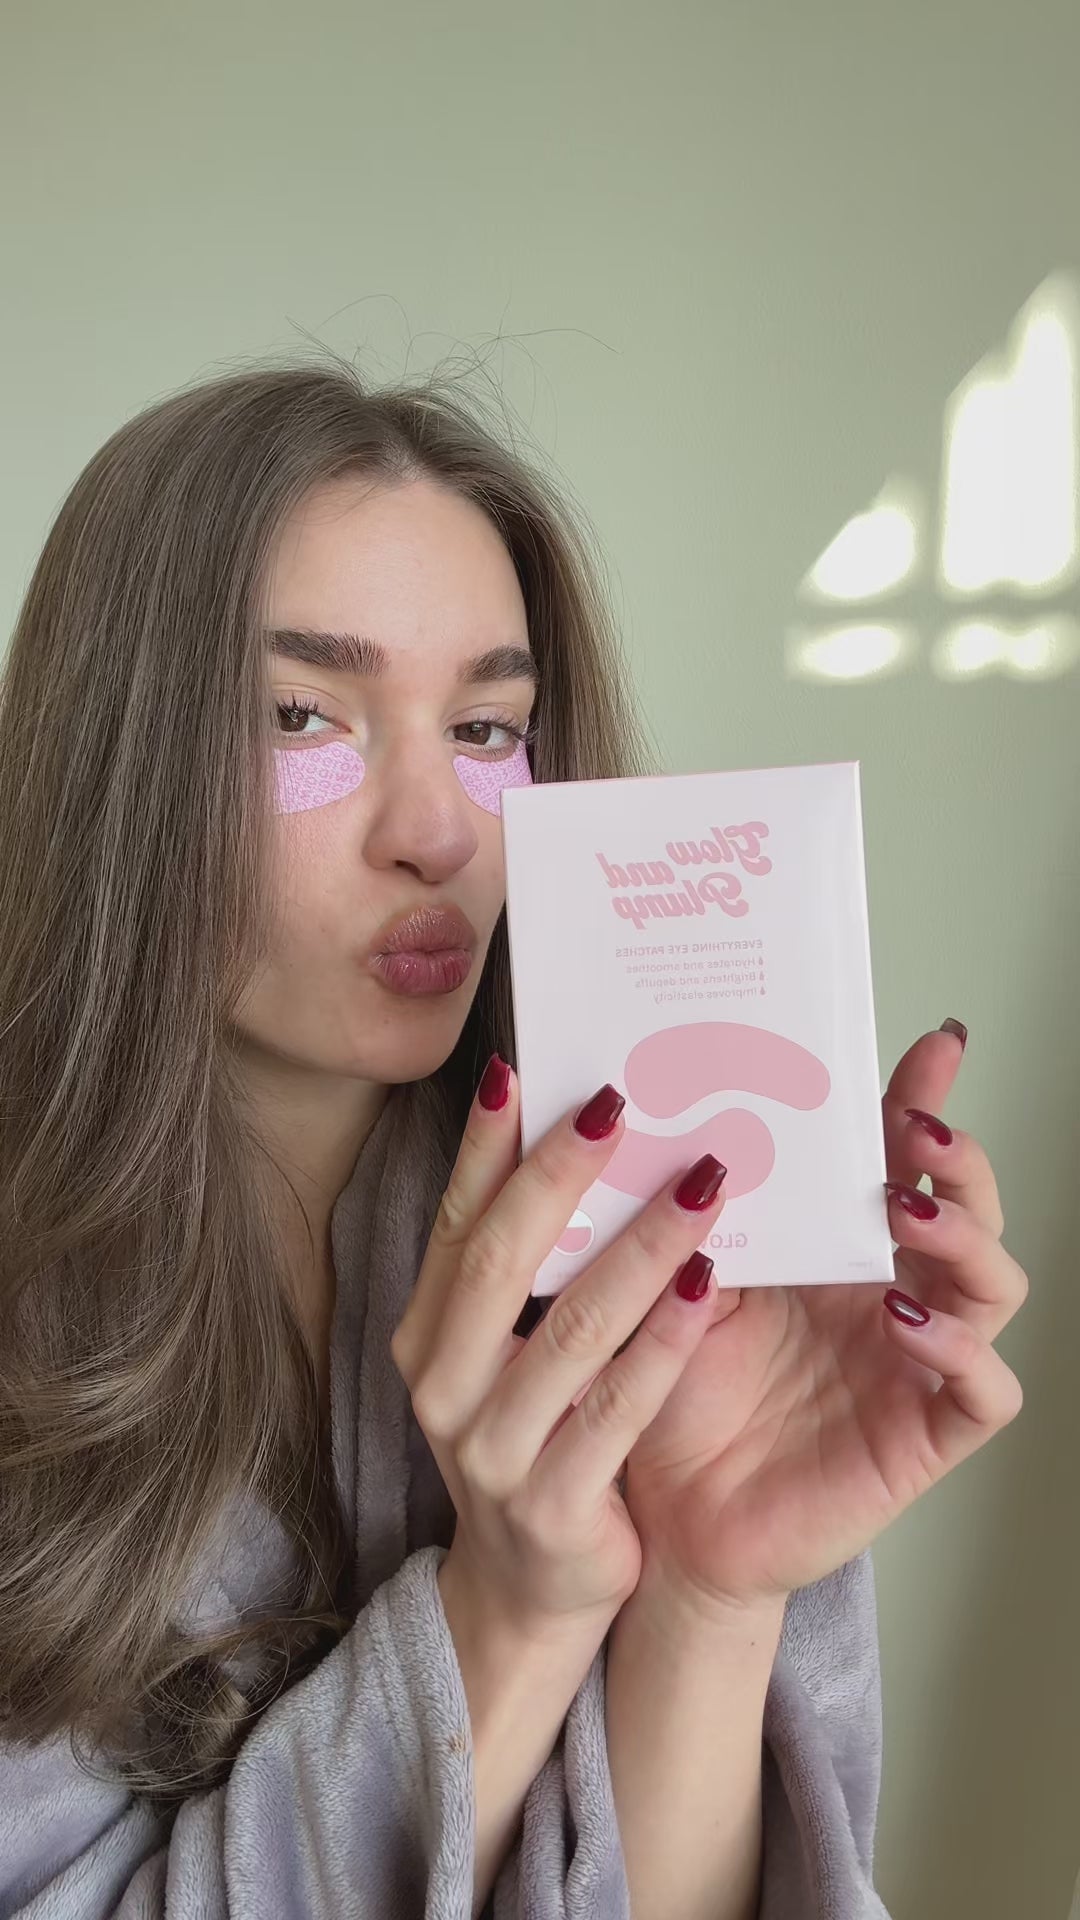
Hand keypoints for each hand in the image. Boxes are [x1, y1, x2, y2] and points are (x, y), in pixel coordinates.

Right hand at [389, 1055, 727, 1650]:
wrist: (532, 1592)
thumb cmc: (536, 1438)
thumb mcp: (510, 1353)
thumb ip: (533, 1269)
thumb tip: (589, 1141)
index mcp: (428, 1333)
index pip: (456, 1220)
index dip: (485, 1144)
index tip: (523, 1068)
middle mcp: (444, 1385)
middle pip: (501, 1257)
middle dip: (563, 1173)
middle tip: (622, 1102)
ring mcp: (492, 1449)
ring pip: (571, 1327)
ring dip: (640, 1247)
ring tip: (702, 1180)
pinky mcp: (552, 1506)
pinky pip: (618, 1408)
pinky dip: (665, 1343)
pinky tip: (708, 1289)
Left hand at [619, 1021, 1027, 1615]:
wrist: (657, 1520)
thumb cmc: (667, 1396)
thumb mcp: (674, 1279)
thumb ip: (695, 1208)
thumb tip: (683, 1099)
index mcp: (834, 1248)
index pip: (898, 1160)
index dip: (923, 1101)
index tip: (930, 1045)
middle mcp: (888, 1294)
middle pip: (967, 1207)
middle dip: (956, 1157)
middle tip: (917, 1124)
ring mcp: (916, 1364)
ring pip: (994, 1286)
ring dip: (965, 1237)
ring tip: (907, 1208)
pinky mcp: (924, 1436)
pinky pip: (983, 1389)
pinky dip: (960, 1348)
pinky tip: (906, 1316)